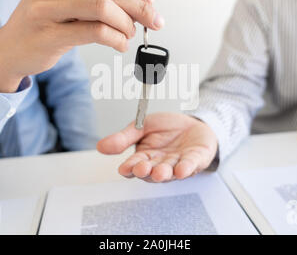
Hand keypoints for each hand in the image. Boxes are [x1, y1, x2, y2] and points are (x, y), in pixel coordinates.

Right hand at [0, 0, 163, 92]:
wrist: (8, 50)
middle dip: (139, 6)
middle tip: (153, 21)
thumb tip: (138, 5)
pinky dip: (116, 39)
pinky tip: (120, 45)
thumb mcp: (64, 0)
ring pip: (103, 7)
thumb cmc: (42, 25)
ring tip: (130, 35)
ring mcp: (46, 7)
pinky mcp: (48, 34)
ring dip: (126, 23)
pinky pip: (95, 31)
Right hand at [97, 113, 218, 181]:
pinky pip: (191, 165)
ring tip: (160, 172)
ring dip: (164, 173)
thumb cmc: (166, 128)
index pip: (135, 165)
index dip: (130, 168)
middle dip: (147, 171)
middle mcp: (160, 164)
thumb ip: (124, 138)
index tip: (124, 169)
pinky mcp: (196, 160)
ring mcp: (178, 163)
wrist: (191, 123)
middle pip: (151, 172)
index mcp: (145, 157)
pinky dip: (186, 168)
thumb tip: (101, 146)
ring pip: (170, 172)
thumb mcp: (141, 127)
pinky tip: (181, 169)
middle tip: (142, 169)